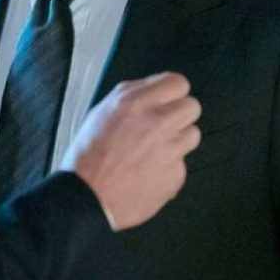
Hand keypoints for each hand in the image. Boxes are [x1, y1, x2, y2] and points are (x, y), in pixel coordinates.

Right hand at [66, 72, 200, 230]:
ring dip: (177, 141)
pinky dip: (168, 168)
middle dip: (179, 115)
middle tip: (162, 126)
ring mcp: (171, 149)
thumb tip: (151, 91)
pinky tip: (147, 172)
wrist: (87, 196)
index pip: (178, 83)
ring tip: (153, 152)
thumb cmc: (88, 156)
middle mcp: (158, 122)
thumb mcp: (101, 112)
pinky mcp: (176, 174)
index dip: (172, 92)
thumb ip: (131, 97)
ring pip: (192, 135)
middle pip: (192, 107)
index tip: (167, 100)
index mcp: (136, 102)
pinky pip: (181, 165)